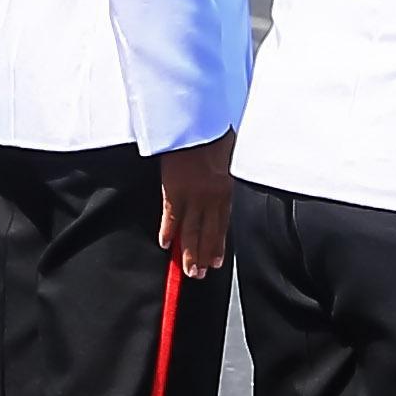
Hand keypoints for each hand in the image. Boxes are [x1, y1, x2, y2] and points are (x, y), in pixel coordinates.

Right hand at [154, 134, 236, 277]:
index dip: (217, 244)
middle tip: (199, 274)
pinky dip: (168, 231)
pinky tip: (165, 244)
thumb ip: (225, 167)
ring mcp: (192, 195)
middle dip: (203, 255)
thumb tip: (224, 169)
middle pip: (207, 232)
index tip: (215, 260)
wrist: (199, 121)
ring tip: (187, 270)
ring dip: (188, 252)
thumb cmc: (214, 130)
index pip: (221, 223)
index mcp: (225, 188)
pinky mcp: (174, 189)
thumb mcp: (229, 151)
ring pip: (191, 230)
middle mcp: (211, 197)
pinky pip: (171, 216)